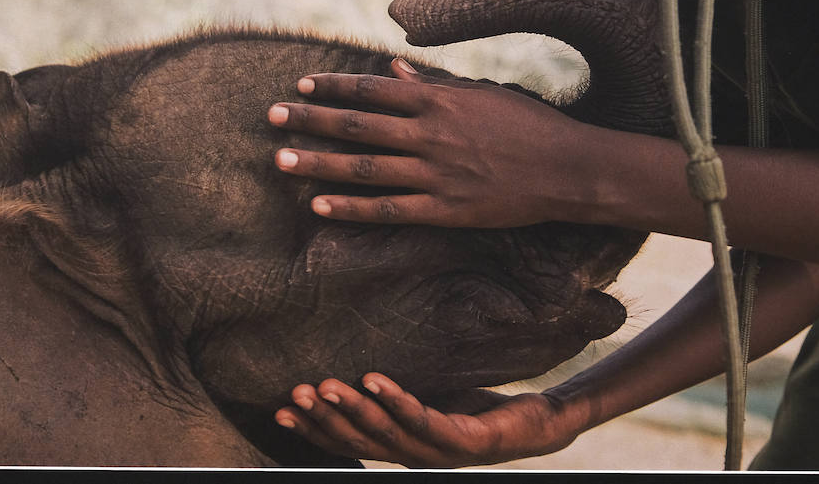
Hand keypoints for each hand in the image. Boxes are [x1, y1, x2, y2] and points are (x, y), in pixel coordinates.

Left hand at [267, 57, 596, 227]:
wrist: (569, 169)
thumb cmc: (529, 125)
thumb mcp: (483, 93)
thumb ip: (435, 84)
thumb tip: (394, 71)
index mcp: (440, 100)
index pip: (373, 89)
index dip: (334, 87)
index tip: (302, 85)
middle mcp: (431, 134)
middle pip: (357, 126)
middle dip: (311, 120)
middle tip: (272, 117)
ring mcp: (436, 175)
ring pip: (364, 167)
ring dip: (318, 162)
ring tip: (280, 159)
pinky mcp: (445, 210)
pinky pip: (388, 209)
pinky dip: (352, 208)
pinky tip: (320, 206)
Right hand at [273, 373, 580, 467]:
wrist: (537, 424)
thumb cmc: (478, 408)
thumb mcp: (430, 397)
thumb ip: (396, 393)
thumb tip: (357, 362)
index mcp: (401, 448)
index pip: (348, 442)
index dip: (313, 429)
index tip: (280, 408)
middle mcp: (415, 456)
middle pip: (359, 440)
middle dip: (324, 417)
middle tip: (294, 393)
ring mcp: (439, 451)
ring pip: (386, 434)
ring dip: (352, 409)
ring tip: (324, 385)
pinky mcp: (466, 441)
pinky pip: (424, 419)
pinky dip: (397, 401)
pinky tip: (375, 380)